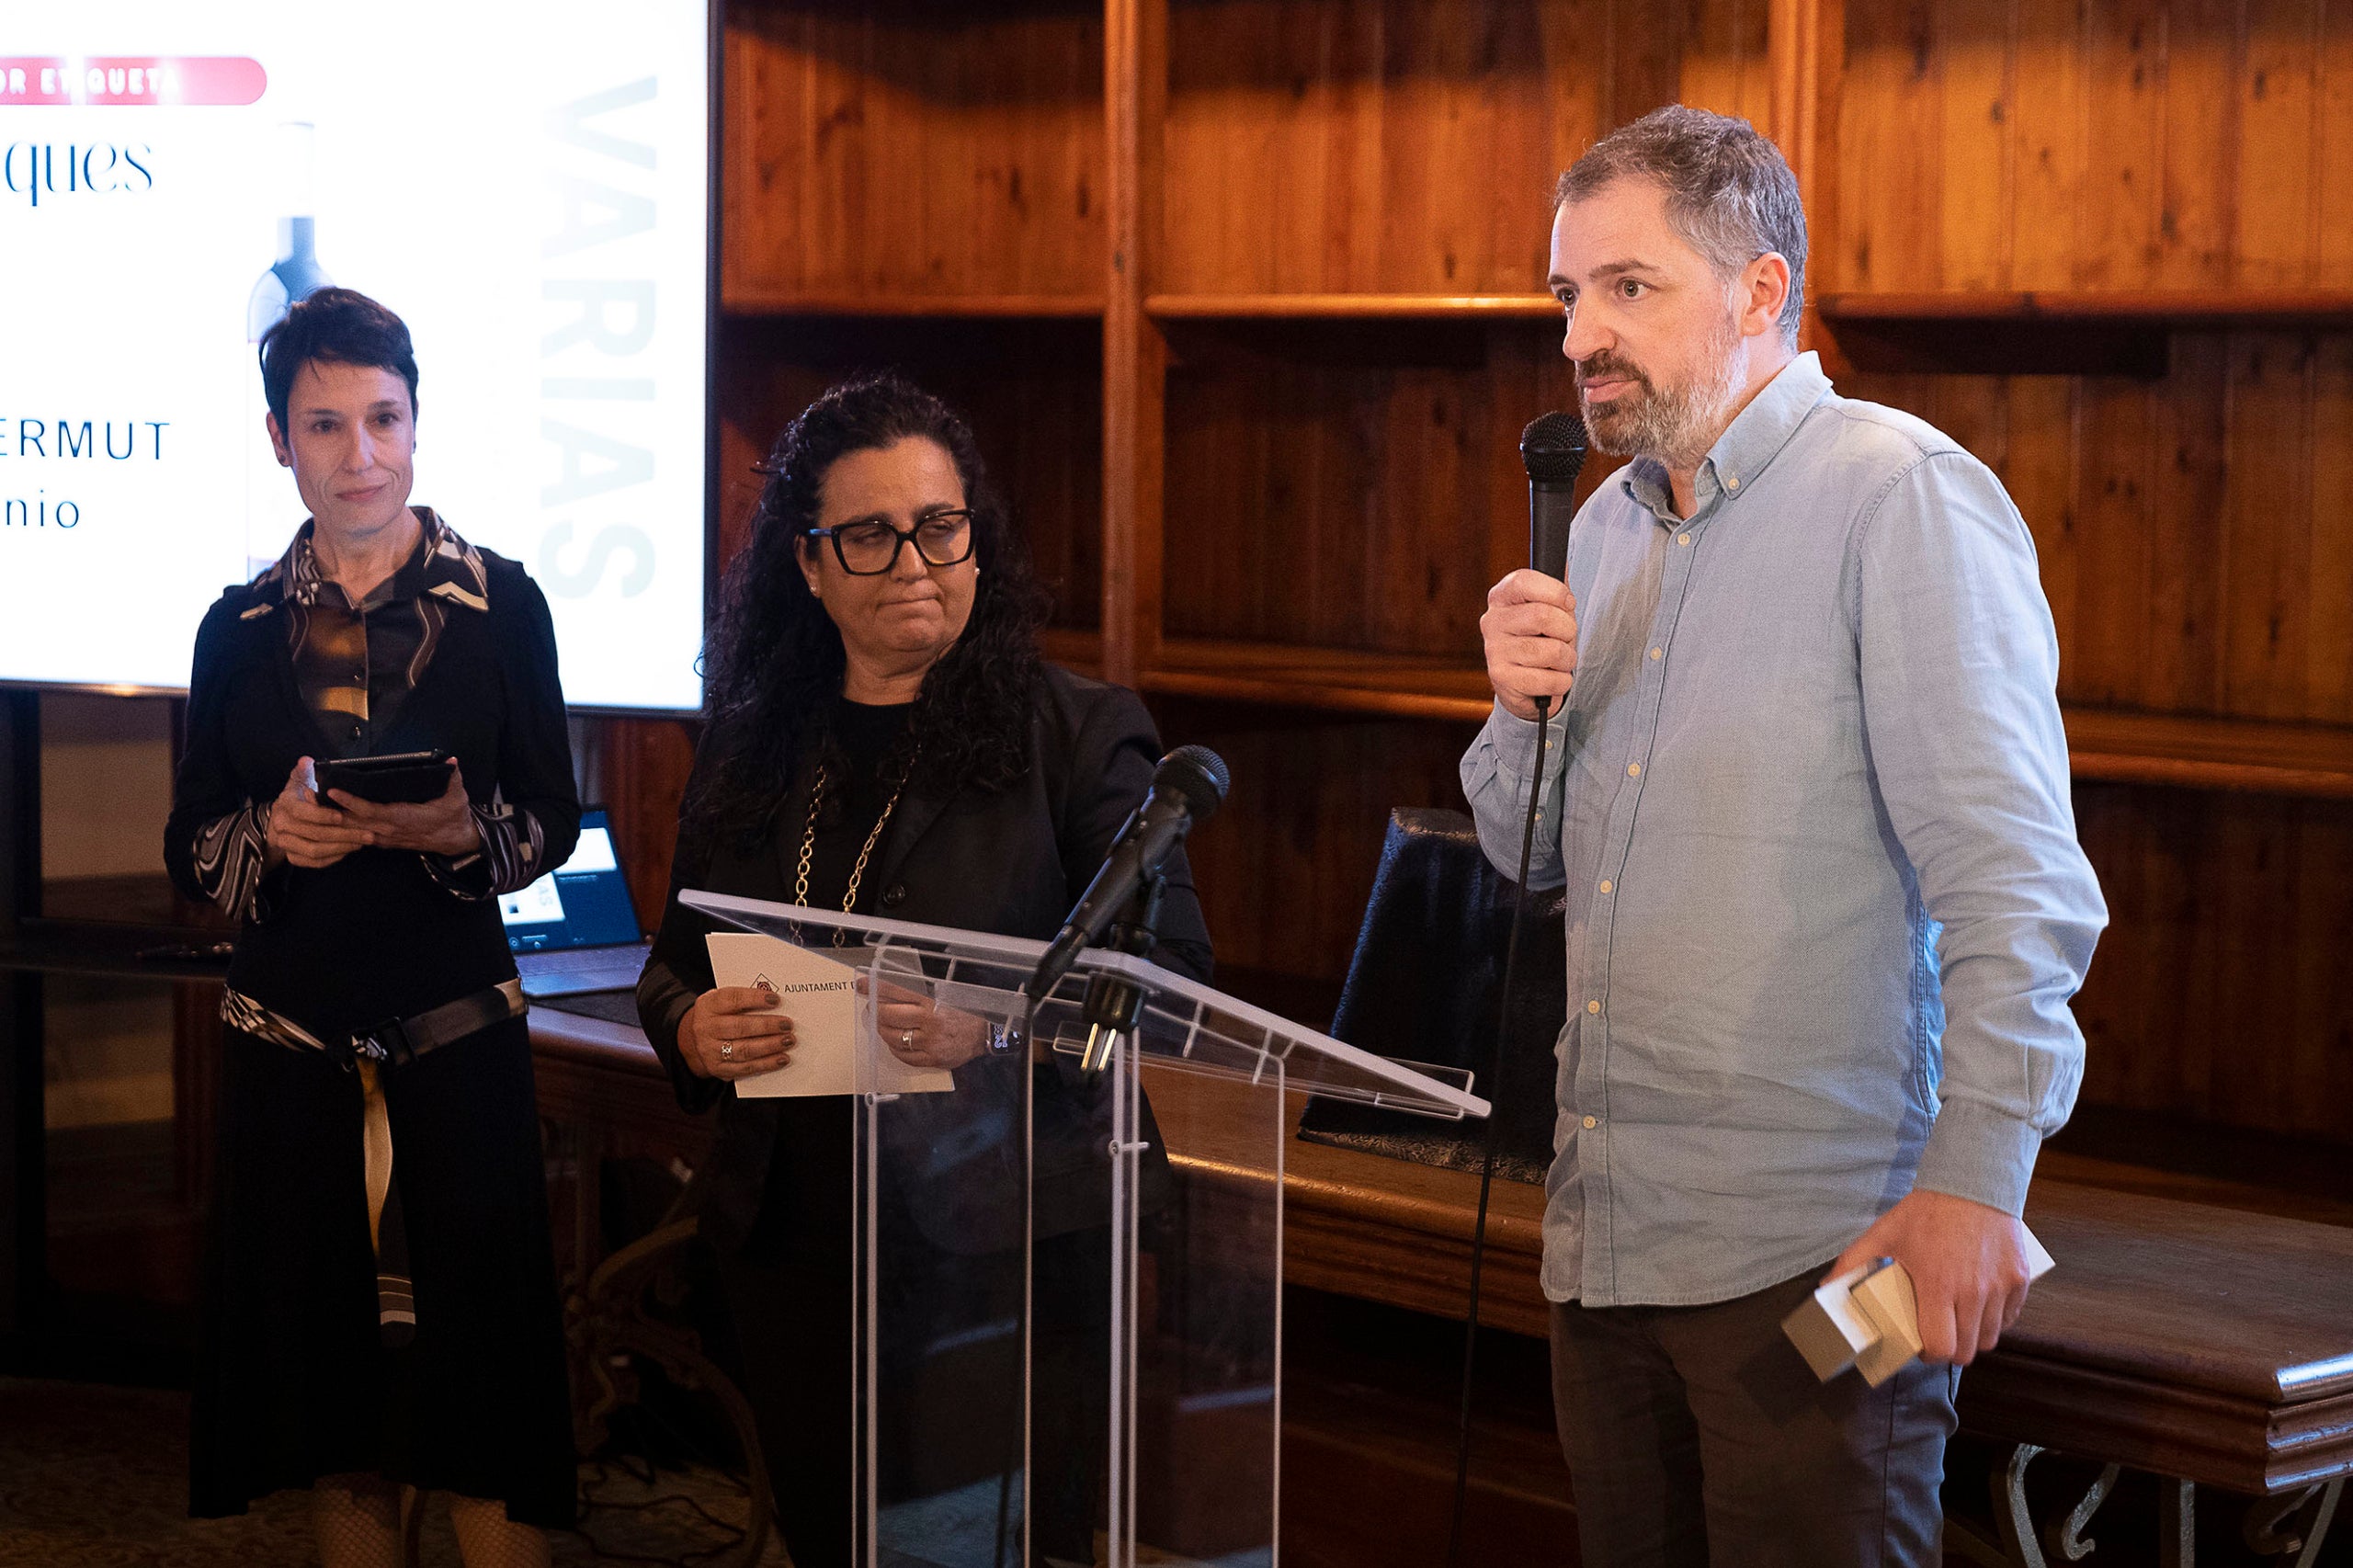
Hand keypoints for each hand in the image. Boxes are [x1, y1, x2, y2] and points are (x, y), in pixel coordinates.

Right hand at [265, 758, 375, 869]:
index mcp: (286, 806)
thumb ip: (305, 771)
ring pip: (315, 851)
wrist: (280, 820)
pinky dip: (333, 858)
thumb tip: (306, 761)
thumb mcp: (299, 780)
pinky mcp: (293, 857)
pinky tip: (349, 850)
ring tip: (362, 842)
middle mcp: (282, 826)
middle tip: (367, 834)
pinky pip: (314, 862)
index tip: (342, 816)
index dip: (322, 815)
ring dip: (341, 847)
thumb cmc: (297, 798)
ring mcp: (286, 843)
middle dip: (343, 835)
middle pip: (314, 834)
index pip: (303, 812)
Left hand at [326, 760, 480, 856]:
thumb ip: (452, 778)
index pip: (372, 811)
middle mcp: (390, 830)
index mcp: (404, 818)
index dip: (352, 802)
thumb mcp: (457, 797)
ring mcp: (385, 837)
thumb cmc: (453, 817)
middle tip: (308, 795)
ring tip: (311, 803)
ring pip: (353, 829)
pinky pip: (358, 833)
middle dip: (330, 810)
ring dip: (331, 818)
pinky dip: (342, 826)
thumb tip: (451, 761)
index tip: (334, 791)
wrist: (456, 840)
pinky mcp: (384, 840)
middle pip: (354, 822)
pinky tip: (328, 816)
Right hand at [678, 986, 797, 1080]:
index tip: (776, 999)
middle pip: (739, 1027)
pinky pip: (745, 1068)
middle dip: (767, 1026)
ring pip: (744, 1050)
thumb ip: (744, 999)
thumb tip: (776, 1002)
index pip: (732, 999)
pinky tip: (781, 1058)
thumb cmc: (720, 1015)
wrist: (696, 1039)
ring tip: (788, 1040)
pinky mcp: (718, 1069)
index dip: (755, 999)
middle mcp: (706, 1028)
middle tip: (788, 1024)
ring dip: (770, 1046)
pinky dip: (766, 1064)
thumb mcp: (723, 1001)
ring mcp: (710, 1051)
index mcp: (708, 1005)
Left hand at [865, 975, 988, 1070]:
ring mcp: (930, 1043)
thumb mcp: (944, 995)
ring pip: (894, 1038)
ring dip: (883, 1031)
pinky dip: (895, 1049)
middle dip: (876, 1011)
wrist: (986, 1032)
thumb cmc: (965, 1011)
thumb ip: (919, 994)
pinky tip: (895, 1043)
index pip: (896, 992)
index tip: (863, 985)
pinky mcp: (932, 1059)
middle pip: (890, 1016)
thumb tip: (888, 993)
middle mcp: (930, 1022)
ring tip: (882, 1026)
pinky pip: (904, 1056)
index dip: (876, 988)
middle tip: (872, 1009)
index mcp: (933, 1002)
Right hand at [1481, 569, 1577, 720]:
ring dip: (1567, 659)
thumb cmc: (1541, 640)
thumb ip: (1556, 588)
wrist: (1525, 684)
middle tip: (1565, 638)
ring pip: (1550, 651)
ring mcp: (1494, 650)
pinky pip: (1547, 680)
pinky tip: (1552, 679)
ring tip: (1559, 661)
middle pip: (1542, 616)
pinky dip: (1560, 682)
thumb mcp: (1550, 609)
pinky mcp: (1501, 678)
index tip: (1568, 603)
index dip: (1555, 591)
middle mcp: (1492, 620)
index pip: (1524, 581)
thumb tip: (1564, 563)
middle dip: (1567, 630)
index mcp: (1502, 596)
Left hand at [1826, 1189, 2036, 1366]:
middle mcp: (1974, 1291)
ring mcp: (2001, 1287)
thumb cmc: (1928, 1211)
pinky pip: (2011, 1317)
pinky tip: (1979, 1306)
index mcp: (1939, 1285)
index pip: (1941, 1347)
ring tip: (1956, 1321)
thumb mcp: (1885, 1233)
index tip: (1920, 1344)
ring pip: (1991, 1337)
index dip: (1929, 1354)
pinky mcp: (2020, 1280)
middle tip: (1937, 1335)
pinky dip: (1996, 1319)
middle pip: (1968, 1351)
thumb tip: (1827, 1288)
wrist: (1973, 1182)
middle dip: (1950, 1350)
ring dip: (1972, 1336)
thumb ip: (1854, 1262)